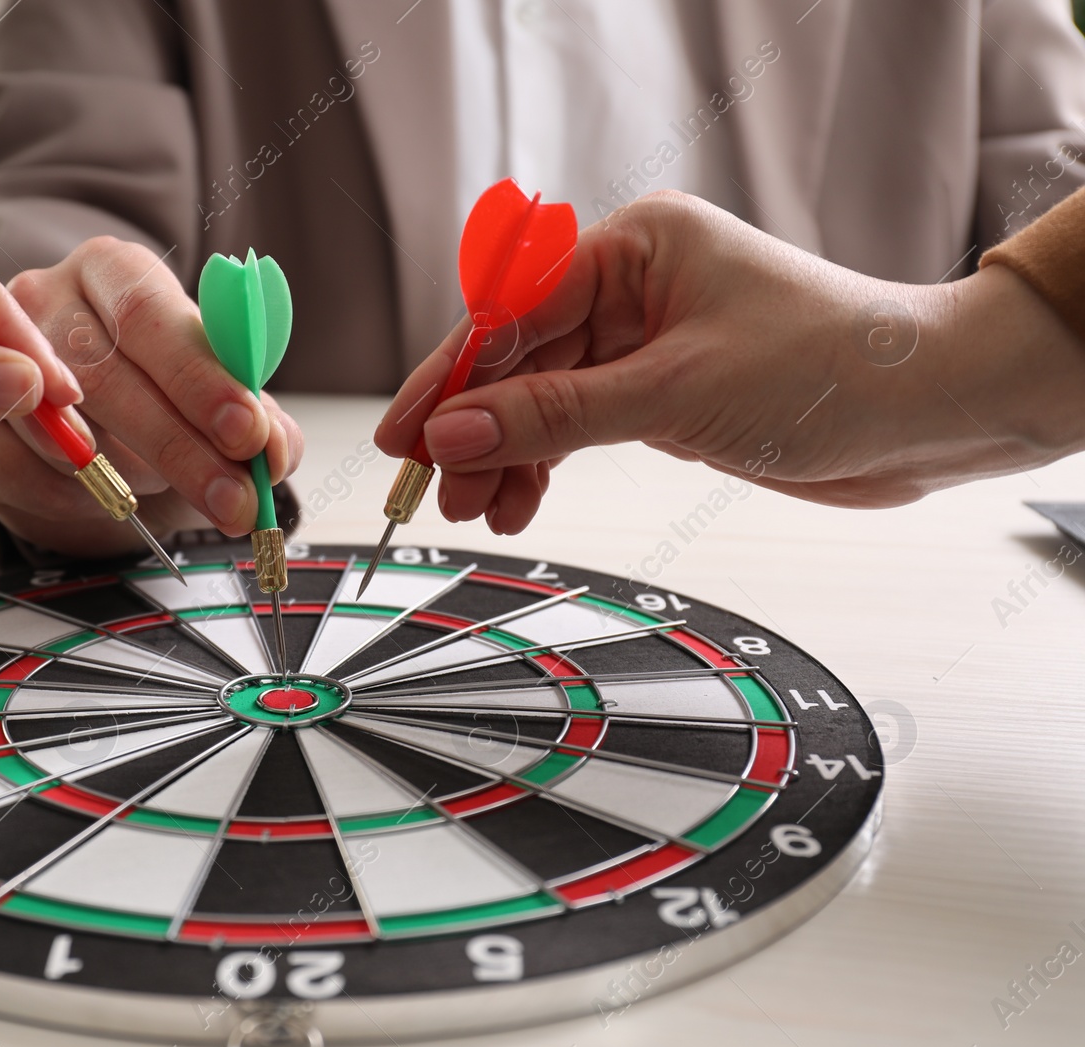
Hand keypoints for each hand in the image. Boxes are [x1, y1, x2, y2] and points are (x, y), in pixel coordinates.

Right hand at [0, 236, 303, 556]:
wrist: (77, 402)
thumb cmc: (153, 383)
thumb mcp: (212, 386)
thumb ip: (254, 415)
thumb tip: (274, 451)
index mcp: (114, 269)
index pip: (152, 316)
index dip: (200, 378)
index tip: (246, 431)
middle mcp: (46, 296)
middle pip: (105, 374)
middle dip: (180, 448)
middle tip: (233, 498)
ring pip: (60, 428)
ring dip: (128, 476)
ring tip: (176, 497)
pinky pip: (21, 471)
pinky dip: (76, 499)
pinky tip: (110, 502)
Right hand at [376, 190, 1084, 525]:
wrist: (930, 412)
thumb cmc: (834, 366)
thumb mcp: (674, 393)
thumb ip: (555, 417)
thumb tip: (456, 434)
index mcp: (633, 246)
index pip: (511, 313)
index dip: (451, 379)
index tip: (406, 434)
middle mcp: (634, 285)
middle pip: (520, 360)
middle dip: (476, 428)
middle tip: (433, 488)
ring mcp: (647, 339)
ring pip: (545, 400)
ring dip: (508, 457)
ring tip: (477, 510)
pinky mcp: (664, 391)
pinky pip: (580, 425)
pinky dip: (549, 465)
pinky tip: (522, 502)